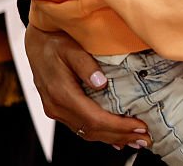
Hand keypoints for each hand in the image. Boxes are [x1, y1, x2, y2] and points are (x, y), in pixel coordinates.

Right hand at [24, 25, 149, 149]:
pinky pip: (81, 127)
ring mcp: (57, 110)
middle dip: (121, 136)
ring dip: (113, 138)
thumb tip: (101, 82)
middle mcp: (57, 107)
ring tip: (136, 140)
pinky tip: (116, 140)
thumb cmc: (55, 42)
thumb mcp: (72, 47)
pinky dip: (101, 135)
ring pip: (87, 132)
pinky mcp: (59, 109)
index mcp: (61, 93)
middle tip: (145, 138)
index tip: (139, 126)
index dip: (118, 126)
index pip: (94, 118)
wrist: (37, 42)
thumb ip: (85, 65)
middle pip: (92, 129)